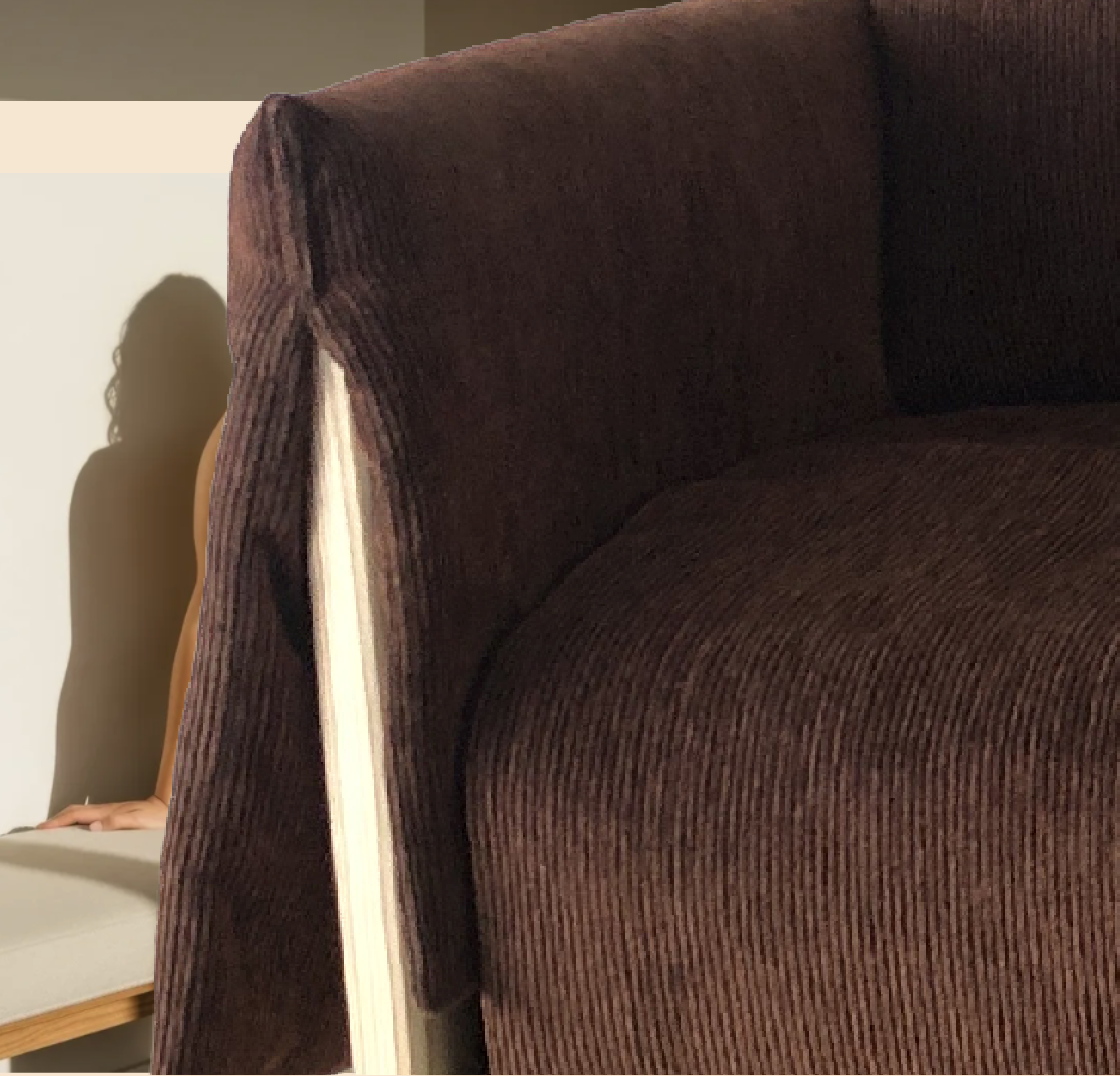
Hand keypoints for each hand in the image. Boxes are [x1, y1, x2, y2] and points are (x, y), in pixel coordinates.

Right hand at [37, 794, 168, 831]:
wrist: (172, 808)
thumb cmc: (157, 818)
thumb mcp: (139, 822)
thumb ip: (117, 822)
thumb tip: (92, 827)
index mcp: (108, 811)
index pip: (77, 815)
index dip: (58, 821)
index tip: (41, 829)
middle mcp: (107, 810)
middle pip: (75, 812)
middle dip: (56, 820)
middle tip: (39, 832)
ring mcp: (111, 812)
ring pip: (81, 814)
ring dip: (65, 821)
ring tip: (52, 833)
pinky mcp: (117, 816)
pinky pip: (90, 818)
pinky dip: (77, 823)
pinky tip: (77, 832)